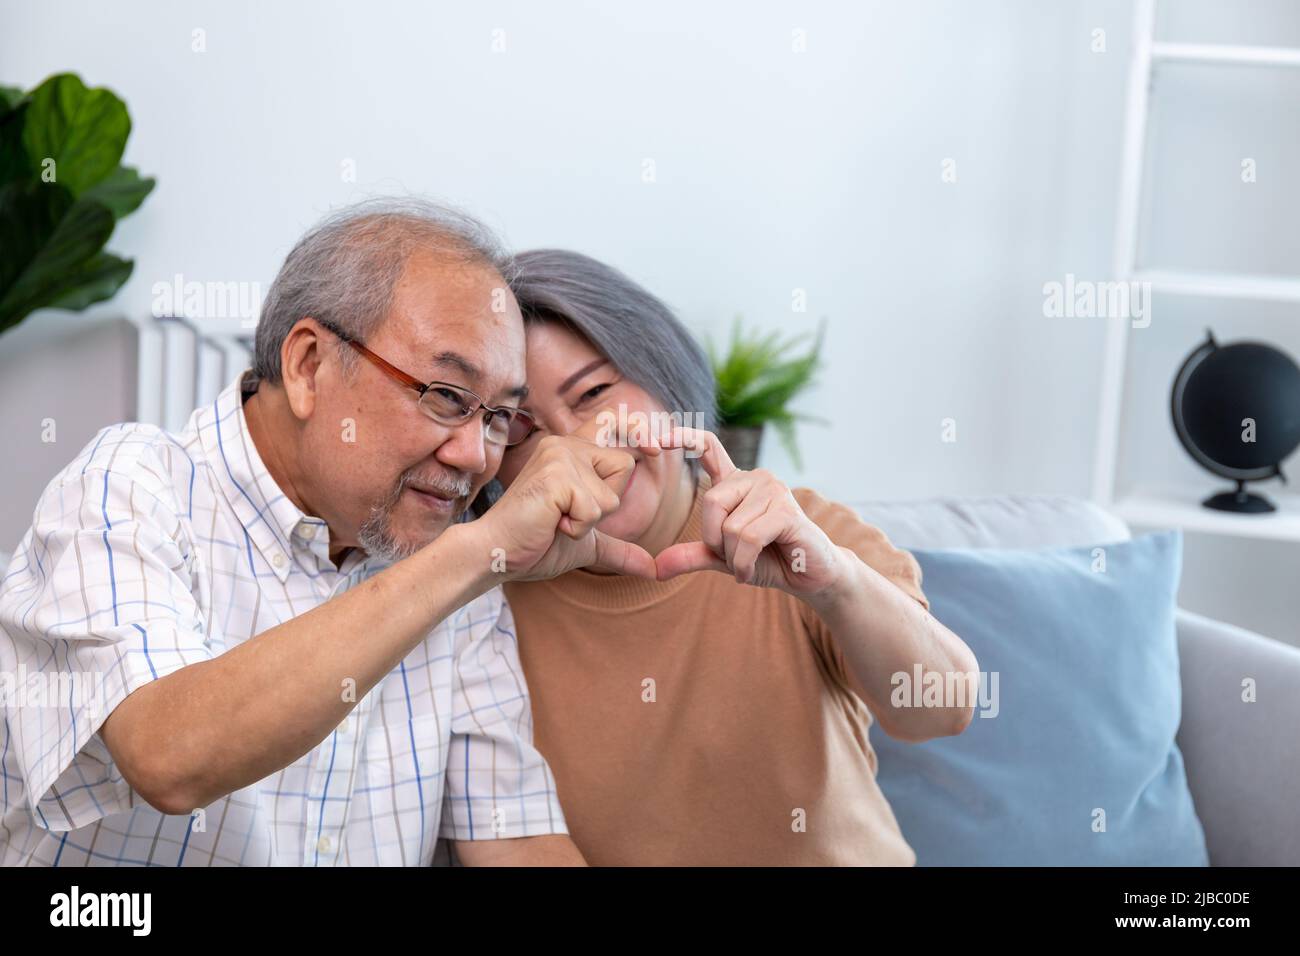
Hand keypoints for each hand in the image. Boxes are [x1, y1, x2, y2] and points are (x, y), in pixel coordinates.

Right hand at [472, 428, 658, 581]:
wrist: (497, 554)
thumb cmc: (534, 545)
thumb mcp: (587, 545)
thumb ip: (619, 550)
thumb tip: (653, 569)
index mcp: (572, 451)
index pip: (613, 421)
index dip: (638, 429)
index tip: (656, 447)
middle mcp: (566, 445)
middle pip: (625, 465)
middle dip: (606, 502)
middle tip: (568, 514)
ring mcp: (560, 457)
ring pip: (611, 495)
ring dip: (589, 521)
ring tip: (555, 520)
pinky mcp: (557, 475)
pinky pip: (595, 509)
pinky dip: (578, 528)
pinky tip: (551, 524)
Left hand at [654, 427, 846, 596]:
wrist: (808, 576)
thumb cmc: (768, 560)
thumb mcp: (723, 558)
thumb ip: (691, 556)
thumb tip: (656, 568)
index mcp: (737, 482)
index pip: (709, 448)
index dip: (685, 438)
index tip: (658, 438)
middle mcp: (756, 478)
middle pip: (711, 501)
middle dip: (716, 539)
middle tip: (734, 556)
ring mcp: (774, 490)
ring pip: (730, 527)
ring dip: (734, 557)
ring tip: (751, 561)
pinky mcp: (787, 511)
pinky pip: (747, 538)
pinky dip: (744, 563)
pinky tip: (751, 571)